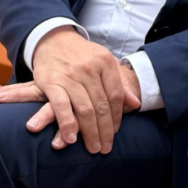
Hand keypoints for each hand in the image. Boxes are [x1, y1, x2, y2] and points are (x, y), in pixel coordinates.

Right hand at [29, 27, 138, 153]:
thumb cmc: (83, 55)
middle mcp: (90, 69)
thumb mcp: (105, 63)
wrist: (54, 39)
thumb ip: (120, 83)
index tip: (116, 132)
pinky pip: (61, 107)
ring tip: (94, 148)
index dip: (118, 116)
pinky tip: (71, 139)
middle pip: (102, 105)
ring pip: (85, 109)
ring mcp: (71, 76)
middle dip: (105, 130)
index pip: (116, 95)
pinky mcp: (51, 82)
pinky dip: (67, 124)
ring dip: (90, 132)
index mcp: (106, 62)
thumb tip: (136, 104)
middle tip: (106, 148)